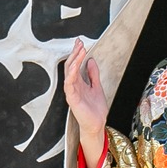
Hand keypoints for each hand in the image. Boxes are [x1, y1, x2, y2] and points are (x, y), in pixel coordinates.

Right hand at [63, 39, 108, 167]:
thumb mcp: (97, 87)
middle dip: (74, 53)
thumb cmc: (95, 109)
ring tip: (79, 51)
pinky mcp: (72, 99)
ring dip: (74, 61)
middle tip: (79, 43)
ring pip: (69, 73)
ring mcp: (71, 92)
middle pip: (70, 66)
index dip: (77, 53)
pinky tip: (74, 67)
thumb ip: (93, 74)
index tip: (80, 42)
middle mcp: (73, 85)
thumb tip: (91, 60)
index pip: (75, 64)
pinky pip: (69, 85)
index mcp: (78, 82)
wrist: (96, 124)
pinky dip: (71, 75)